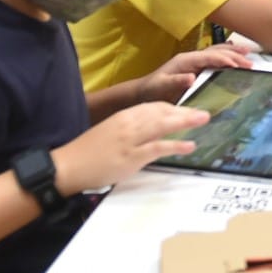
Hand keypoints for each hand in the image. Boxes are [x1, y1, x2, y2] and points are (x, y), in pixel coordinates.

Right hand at [53, 101, 209, 193]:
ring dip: (185, 122)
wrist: (67, 166)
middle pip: (161, 112)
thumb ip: (129, 129)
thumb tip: (149, 131)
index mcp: (123, 116)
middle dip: (184, 112)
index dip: (173, 108)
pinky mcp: (131, 156)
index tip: (187, 110)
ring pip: (162, 125)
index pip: (153, 106)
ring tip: (203, 120)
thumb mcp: (110, 133)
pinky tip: (189, 146)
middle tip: (204, 112)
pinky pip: (157, 148)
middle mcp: (129, 124)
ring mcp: (130, 140)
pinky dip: (175, 146)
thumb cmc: (88, 152)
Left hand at [133, 44, 250, 104]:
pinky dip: (226, 56)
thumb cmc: (152, 91)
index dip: (226, 59)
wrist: (142, 92)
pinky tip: (234, 56)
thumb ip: (176, 81)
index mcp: (185, 60)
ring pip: (217, 52)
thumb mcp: (161, 87)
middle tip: (251, 63)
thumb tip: (192, 77)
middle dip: (235, 55)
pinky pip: (214, 59)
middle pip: (217, 52)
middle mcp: (191, 57)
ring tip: (249, 53)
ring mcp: (193, 61)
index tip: (240, 66)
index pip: (210, 57)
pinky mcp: (195, 67)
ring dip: (233, 52)